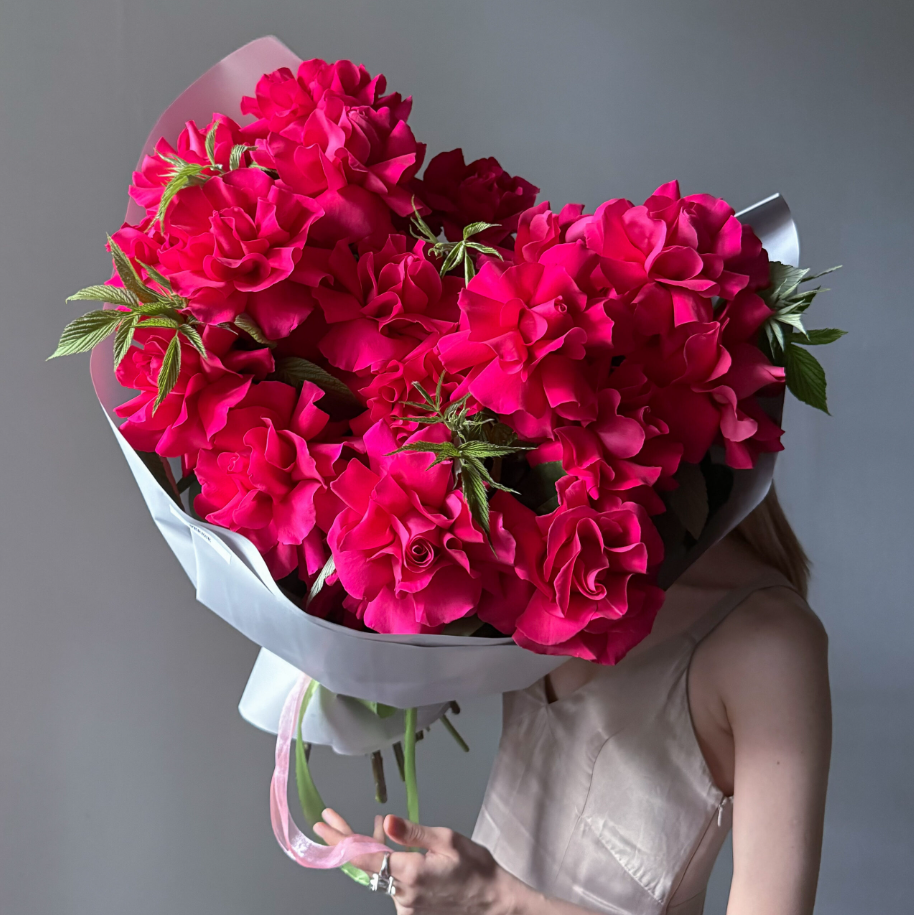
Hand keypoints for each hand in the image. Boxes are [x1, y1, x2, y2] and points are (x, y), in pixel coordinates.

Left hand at [314, 809, 519, 914]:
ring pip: (381, 873)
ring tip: (380, 831)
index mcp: (411, 872)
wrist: (495, 904)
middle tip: (328, 823)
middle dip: (348, 842)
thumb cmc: (477, 869)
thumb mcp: (448, 840)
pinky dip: (390, 866)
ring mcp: (406, 906)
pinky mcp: (411, 912)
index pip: (365, 855)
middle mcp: (403, 894)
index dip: (341, 839)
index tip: (324, 825)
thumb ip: (414, 832)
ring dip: (376, 852)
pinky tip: (399, 852)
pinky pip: (393, 884)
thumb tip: (385, 821)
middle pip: (367, 864)